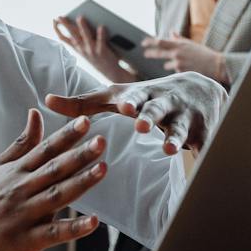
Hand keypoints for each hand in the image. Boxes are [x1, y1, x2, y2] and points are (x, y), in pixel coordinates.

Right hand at [0, 110, 106, 250]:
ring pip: (57, 196)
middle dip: (79, 154)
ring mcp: (23, 215)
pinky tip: (92, 222)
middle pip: (54, 169)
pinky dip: (73, 228)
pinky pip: (53, 233)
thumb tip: (36, 114)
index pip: (44, 150)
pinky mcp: (25, 240)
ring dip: (81, 183)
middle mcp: (20, 190)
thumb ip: (21, 143)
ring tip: (102, 169)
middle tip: (102, 141)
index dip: (66, 135)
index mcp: (15, 172)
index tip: (86, 122)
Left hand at [44, 71, 226, 154]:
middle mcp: (164, 103)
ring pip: (180, 127)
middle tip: (142, 125)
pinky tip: (204, 163)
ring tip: (169, 149)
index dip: (130, 102)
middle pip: (157, 109)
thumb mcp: (117, 97)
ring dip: (175, 137)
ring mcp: (185, 116)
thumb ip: (83, 102)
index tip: (125, 107)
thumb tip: (45, 100)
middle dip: (151, 116)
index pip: (134, 97)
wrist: (200, 88)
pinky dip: (204, 152)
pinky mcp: (203, 131)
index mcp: (141, 96)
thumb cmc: (147, 97)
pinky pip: (205, 144)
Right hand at [52, 15, 137, 84]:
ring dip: (82, 27)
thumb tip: (80, 19)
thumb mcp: (86, 48)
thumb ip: (83, 36)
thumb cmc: (99, 56)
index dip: (57, 29)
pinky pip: (101, 42)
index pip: (63, 38)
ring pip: (85, 37)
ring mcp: (91, 51)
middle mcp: (82, 49)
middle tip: (60, 17)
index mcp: (77, 48)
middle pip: (72, 35)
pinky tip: (101, 26)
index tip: (54, 20)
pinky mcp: (102, 52)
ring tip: (80, 17)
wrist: (110, 71)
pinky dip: (100, 34)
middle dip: (65, 26)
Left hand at [140, 34, 228, 84]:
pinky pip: (175, 72)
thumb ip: (179, 39)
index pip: (160, 42)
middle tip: (145, 53)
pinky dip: (179, 71)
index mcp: (179, 44)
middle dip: (151, 53)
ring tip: (184, 63)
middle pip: (159, 53)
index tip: (144, 43)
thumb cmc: (203, 53)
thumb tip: (171, 32)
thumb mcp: (191, 44)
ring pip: (167, 64)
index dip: (150, 42)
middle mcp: (177, 53)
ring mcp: (178, 63)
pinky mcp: (181, 73)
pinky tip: (189, 69)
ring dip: (171, 64)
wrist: (215, 65)